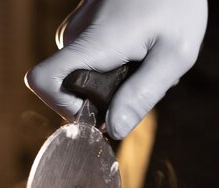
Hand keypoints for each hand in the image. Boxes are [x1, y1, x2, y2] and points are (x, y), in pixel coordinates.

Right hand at [25, 0, 207, 138]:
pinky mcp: (87, 26)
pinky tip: (142, 48)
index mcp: (93, 43)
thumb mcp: (174, 53)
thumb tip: (112, 130)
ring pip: (85, 75)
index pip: (43, 81)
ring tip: (147, 57)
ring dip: (116, 81)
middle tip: (145, 75)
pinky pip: (92, 60)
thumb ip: (142, 94)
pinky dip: (117, 65)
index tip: (100, 112)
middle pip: (72, 89)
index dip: (64, 108)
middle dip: (107, 98)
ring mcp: (79, 29)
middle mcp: (76, 36)